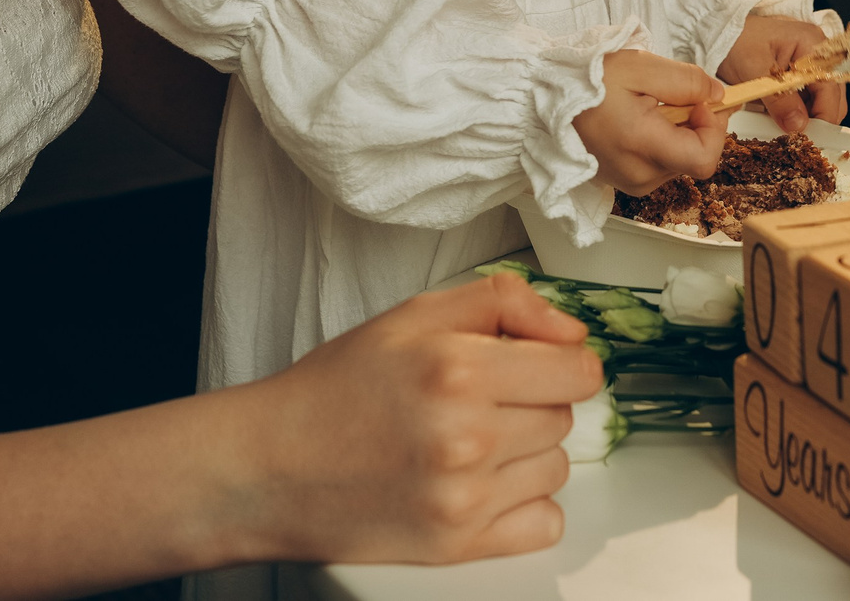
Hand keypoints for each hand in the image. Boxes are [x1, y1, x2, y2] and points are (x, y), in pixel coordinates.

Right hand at [241, 273, 602, 564]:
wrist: (271, 468)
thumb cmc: (336, 390)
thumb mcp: (415, 315)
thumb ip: (504, 303)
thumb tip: (572, 330)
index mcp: (459, 368)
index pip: (578, 370)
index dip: (562, 361)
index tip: (540, 364)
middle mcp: (467, 436)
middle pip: (563, 417)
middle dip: (531, 402)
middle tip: (478, 400)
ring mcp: (464, 497)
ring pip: (556, 468)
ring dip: (526, 454)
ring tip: (471, 442)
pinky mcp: (457, 545)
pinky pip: (544, 523)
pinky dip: (524, 505)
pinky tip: (483, 484)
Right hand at [575, 50, 724, 191]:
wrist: (544, 98)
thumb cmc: (585, 80)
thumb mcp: (640, 67)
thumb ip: (686, 81)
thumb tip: (718, 95)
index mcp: (642, 147)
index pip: (705, 159)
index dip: (714, 129)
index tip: (700, 102)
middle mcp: (639, 174)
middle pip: (695, 158)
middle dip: (696, 125)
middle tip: (673, 96)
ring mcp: (630, 181)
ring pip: (679, 161)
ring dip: (678, 133)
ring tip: (648, 106)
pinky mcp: (623, 180)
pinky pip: (659, 165)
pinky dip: (661, 142)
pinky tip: (639, 120)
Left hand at [718, 15, 848, 134]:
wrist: (719, 34)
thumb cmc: (736, 40)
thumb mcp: (755, 71)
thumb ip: (779, 99)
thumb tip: (798, 125)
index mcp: (812, 44)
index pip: (830, 86)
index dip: (824, 114)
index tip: (810, 135)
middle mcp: (816, 54)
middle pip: (831, 95)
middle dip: (817, 118)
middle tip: (798, 136)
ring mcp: (809, 64)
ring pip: (820, 100)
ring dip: (807, 116)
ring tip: (786, 126)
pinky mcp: (798, 75)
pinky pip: (806, 99)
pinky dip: (797, 112)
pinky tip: (782, 117)